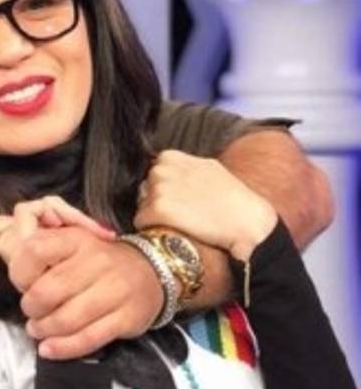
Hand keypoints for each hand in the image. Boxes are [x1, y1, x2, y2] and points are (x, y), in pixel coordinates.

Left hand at [0, 201, 160, 359]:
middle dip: (30, 308)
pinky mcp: (126, 318)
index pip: (33, 251)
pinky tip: (49, 349)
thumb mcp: (63, 240)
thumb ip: (18, 239)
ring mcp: (114, 290)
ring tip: (38, 330)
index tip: (22, 284)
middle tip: (30, 312)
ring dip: (44, 330)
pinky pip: (89, 338)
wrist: (150, 272)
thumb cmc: (93, 259)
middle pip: (47, 291)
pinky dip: (64, 348)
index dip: (19, 273)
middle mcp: (96, 261)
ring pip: (67, 318)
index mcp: (75, 239)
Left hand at [135, 150, 277, 260]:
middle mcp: (164, 169)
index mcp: (173, 157)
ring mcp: (160, 188)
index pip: (153, 171)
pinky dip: (150, 228)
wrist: (249, 223)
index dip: (165, 187)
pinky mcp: (158, 209)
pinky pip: (140, 220)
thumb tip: (164, 168)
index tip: (180, 197)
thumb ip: (185, 167)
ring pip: (142, 204)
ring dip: (154, 215)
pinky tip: (170, 231)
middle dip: (156, 199)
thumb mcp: (209, 169)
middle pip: (145, 187)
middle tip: (180, 212)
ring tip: (179, 222)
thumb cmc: (232, 199)